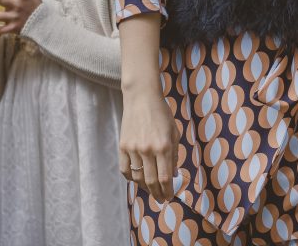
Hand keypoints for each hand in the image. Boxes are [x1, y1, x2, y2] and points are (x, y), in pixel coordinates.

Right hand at [119, 86, 179, 203]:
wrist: (141, 98)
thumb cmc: (162, 114)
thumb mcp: (174, 132)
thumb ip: (174, 155)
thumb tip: (173, 175)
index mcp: (164, 146)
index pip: (165, 178)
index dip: (168, 191)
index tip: (169, 197)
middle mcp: (148, 150)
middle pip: (152, 181)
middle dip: (157, 193)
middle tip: (161, 199)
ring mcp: (133, 149)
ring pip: (138, 178)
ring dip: (145, 188)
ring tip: (151, 190)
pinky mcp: (123, 147)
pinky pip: (125, 170)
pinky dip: (131, 178)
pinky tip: (137, 180)